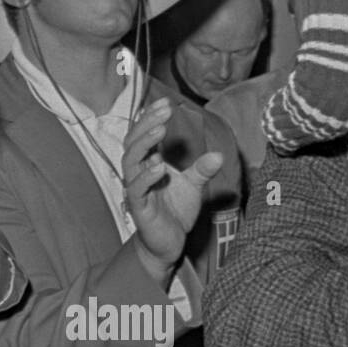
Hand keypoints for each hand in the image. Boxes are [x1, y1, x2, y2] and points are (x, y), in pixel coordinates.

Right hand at [121, 97, 223, 280]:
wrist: (169, 243)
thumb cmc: (175, 211)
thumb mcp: (193, 186)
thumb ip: (202, 170)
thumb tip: (218, 154)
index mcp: (148, 163)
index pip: (143, 135)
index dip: (151, 118)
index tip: (167, 103)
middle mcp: (138, 172)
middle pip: (133, 142)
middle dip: (146, 124)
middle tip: (164, 111)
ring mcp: (136, 189)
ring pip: (130, 161)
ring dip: (144, 144)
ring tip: (159, 131)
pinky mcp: (138, 206)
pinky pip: (136, 188)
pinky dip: (146, 176)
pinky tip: (159, 166)